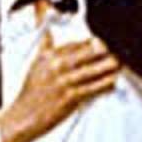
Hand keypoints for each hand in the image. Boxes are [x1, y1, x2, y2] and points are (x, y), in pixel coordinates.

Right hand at [0, 38, 118, 141]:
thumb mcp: (36, 64)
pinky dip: (106, 84)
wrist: (24, 117)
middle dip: (105, 52)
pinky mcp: (71, 97)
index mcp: (49, 55)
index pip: (78, 43)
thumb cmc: (32, 92)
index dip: (94, 43)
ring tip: (118, 66)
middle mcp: (57, 65)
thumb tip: (45, 24)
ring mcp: (65, 81)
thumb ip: (45, 44)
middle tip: (113, 54)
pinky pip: (95, 88)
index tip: (102, 45)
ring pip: (96, 69)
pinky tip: (112, 83)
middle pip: (91, 51)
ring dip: (110, 67)